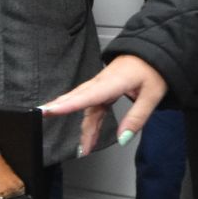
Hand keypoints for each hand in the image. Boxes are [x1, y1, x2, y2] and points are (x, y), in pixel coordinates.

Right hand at [41, 55, 166, 155]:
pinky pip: (92, 105)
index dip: (68, 104)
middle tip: (42, 116)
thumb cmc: (154, 70)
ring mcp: (102, 84)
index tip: (51, 110)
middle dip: (60, 108)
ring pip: (86, 105)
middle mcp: (103, 82)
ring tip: (83, 146)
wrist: (154, 52)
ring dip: (83, 125)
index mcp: (113, 82)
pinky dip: (89, 120)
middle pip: (79, 98)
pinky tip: (89, 134)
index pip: (88, 95)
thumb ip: (136, 118)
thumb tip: (123, 139)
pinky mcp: (104, 87)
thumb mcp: (151, 96)